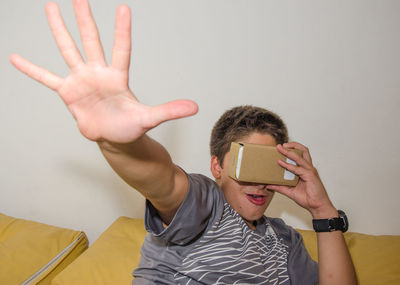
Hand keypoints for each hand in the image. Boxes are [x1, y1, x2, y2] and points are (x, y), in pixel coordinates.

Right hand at [9, 0, 197, 142]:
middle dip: (84, 18)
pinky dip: (32, 69)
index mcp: (118, 76)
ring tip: (50, 7)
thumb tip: (195, 107)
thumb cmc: (131, 125)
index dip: (122, 30)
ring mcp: (81, 80)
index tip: (123, 8)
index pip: (121, 48)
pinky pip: (46, 78)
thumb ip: (169, 110)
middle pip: (91, 40)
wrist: (115, 137)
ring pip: (68, 50)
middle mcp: (98, 73)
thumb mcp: (150, 118)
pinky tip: (15, 58)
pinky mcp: (68, 92)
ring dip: (59, 30)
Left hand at [266, 142, 337, 218]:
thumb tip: (268, 185)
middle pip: (303, 151)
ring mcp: (310, 171)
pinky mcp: (310, 176)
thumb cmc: (307, 198)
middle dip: (292, 145)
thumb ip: (279, 187)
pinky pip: (298, 169)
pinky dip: (289, 166)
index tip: (280, 148)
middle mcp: (308, 168)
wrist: (317, 207)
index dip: (291, 149)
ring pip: (300, 156)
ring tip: (280, 149)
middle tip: (279, 146)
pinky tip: (281, 163)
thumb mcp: (289, 191)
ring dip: (289, 152)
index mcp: (305, 169)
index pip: (300, 155)